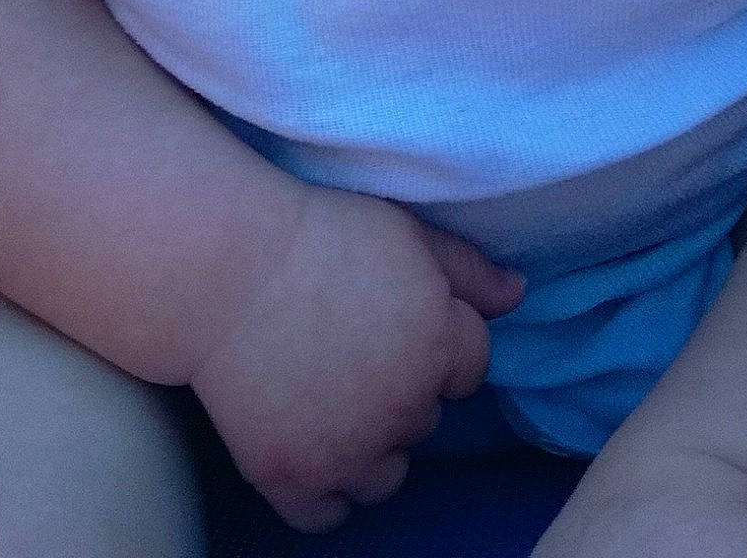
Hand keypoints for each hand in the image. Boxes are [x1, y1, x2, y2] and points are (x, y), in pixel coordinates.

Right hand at [189, 183, 524, 531]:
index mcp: (439, 345)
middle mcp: (405, 407)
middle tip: (350, 347)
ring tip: (328, 396)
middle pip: (426, 418)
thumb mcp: (407, 232)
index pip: (470, 368)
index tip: (393, 321)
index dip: (436, 341)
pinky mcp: (294, 478)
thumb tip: (520, 294)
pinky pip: (330, 514)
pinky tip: (306, 442)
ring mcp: (349, 451)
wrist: (227, 266)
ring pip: (387, 475)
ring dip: (370, 445)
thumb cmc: (321, 235)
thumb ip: (469, 269)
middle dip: (401, 389)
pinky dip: (323, 489)